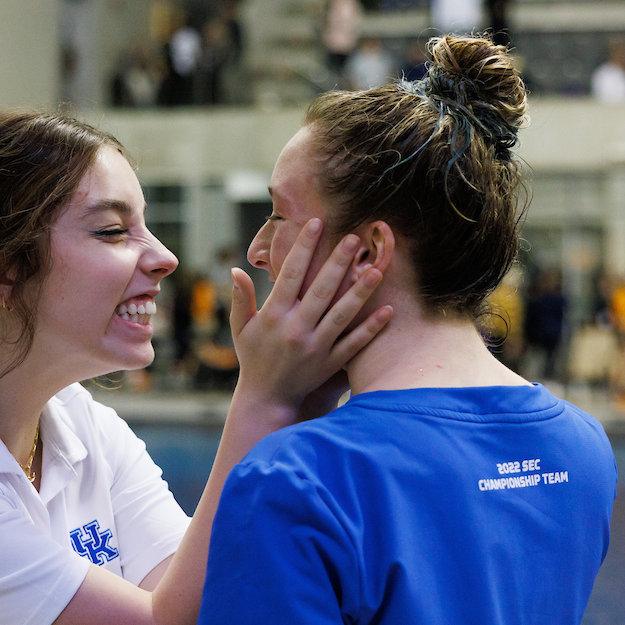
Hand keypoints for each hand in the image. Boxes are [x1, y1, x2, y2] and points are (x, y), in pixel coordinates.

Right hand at [229, 218, 390, 414]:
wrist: (267, 400)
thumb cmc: (254, 359)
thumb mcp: (242, 329)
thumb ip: (241, 299)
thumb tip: (236, 270)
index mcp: (273, 316)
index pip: (290, 275)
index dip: (303, 248)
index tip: (316, 224)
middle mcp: (295, 330)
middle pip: (320, 290)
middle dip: (337, 263)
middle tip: (354, 238)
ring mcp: (315, 348)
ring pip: (341, 315)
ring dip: (360, 292)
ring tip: (377, 269)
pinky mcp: (330, 364)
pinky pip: (354, 344)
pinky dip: (370, 328)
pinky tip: (387, 310)